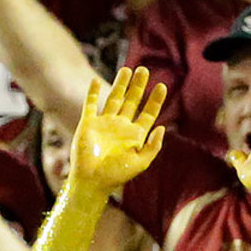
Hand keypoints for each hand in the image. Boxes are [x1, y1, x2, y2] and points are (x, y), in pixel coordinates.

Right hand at [69, 67, 165, 195]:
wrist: (93, 181)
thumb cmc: (117, 175)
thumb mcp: (141, 162)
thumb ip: (152, 146)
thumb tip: (162, 127)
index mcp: (135, 136)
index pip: (148, 114)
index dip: (155, 100)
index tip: (161, 86)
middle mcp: (121, 127)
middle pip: (132, 101)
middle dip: (138, 86)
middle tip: (144, 69)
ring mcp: (105, 123)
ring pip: (114, 98)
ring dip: (120, 84)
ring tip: (128, 69)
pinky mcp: (88, 123)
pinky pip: (91, 104)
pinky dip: (93, 92)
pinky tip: (97, 81)